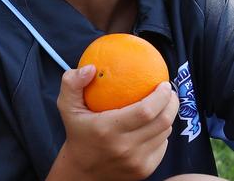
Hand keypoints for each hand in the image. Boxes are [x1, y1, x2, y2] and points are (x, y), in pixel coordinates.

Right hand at [53, 65, 178, 180]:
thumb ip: (72, 82)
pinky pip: (162, 147)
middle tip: (169, 91)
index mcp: (107, 129)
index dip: (161, 97)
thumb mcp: (66, 105)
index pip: (145, 111)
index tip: (164, 84)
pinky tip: (155, 124)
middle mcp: (125, 147)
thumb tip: (90, 67)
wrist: (82, 171)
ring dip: (167, 117)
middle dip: (172, 103)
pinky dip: (161, 133)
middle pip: (162, 122)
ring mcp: (137, 162)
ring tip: (164, 105)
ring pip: (164, 134)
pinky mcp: (144, 171)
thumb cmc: (77, 131)